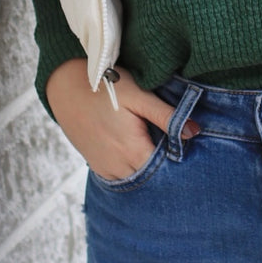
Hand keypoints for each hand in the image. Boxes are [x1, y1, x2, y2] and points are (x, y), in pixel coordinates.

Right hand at [45, 59, 198, 180]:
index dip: (177, 156)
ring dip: (146, 165)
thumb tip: (194, 132)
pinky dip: (130, 166)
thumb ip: (167, 116)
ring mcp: (105, 168)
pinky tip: (134, 147)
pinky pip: (120, 175)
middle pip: (151, 175)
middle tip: (168, 140)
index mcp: (132, 150)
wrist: (67, 86)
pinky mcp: (97, 166)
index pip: (166, 168)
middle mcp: (118, 166)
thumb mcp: (140, 96)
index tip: (184, 143)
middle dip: (163, 162)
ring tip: (150, 141)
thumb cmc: (107, 86)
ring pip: (136, 177)